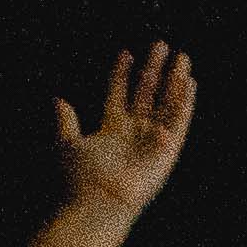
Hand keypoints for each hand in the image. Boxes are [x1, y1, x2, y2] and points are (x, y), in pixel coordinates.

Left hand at [51, 41, 200, 214]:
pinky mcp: (168, 150)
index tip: (126, 52)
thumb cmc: (81, 177)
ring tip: (182, 58)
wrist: (98, 202)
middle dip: (154, 69)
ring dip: (174, 81)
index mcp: (112, 128)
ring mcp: (152, 140)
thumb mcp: (67, 143)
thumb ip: (66, 121)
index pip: (119, 93)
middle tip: (161, 44)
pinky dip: (185, 102)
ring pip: (166, 104)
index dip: (122, 73)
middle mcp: (134, 132)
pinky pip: (179, 122)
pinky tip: (190, 83)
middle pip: (147, 94)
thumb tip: (57, 99)